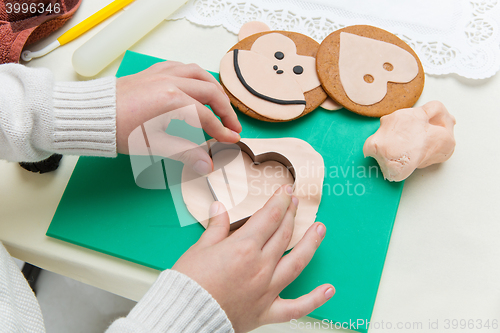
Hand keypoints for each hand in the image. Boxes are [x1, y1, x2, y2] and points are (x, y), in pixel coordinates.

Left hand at [116, 61, 241, 174]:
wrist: (91, 114)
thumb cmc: (119, 130)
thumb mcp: (153, 145)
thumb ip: (185, 153)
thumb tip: (207, 166)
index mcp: (172, 100)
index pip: (207, 117)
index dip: (221, 131)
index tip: (231, 141)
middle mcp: (171, 82)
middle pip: (210, 92)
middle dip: (225, 110)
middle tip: (232, 126)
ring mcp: (162, 73)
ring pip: (199, 74)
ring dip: (214, 89)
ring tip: (220, 105)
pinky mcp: (153, 71)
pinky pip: (183, 68)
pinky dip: (196, 77)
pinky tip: (196, 86)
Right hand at [172, 184, 333, 331]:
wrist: (184, 316)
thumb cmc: (189, 283)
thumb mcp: (200, 248)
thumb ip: (216, 227)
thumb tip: (218, 208)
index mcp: (244, 247)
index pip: (270, 217)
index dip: (280, 201)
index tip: (287, 191)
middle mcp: (261, 266)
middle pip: (284, 234)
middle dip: (291, 214)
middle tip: (296, 202)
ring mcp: (267, 289)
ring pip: (297, 262)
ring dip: (311, 244)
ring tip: (320, 229)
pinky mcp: (267, 311)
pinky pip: (297, 306)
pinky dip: (315, 299)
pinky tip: (329, 289)